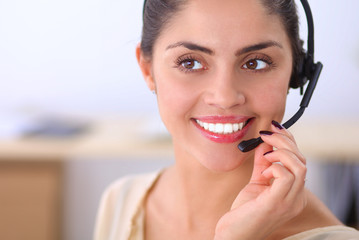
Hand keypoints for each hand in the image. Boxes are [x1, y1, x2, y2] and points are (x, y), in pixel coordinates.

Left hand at [214, 121, 306, 239]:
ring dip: (280, 152)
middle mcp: (296, 199)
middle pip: (302, 161)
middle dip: (284, 141)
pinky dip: (274, 166)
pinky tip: (262, 171)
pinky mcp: (277, 204)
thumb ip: (262, 164)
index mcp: (294, 194)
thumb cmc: (245, 212)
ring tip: (264, 155)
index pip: (300, 162)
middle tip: (265, 134)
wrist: (234, 236)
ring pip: (299, 166)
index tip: (273, 129)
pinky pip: (286, 176)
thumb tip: (264, 143)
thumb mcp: (256, 183)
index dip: (289, 141)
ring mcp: (289, 203)